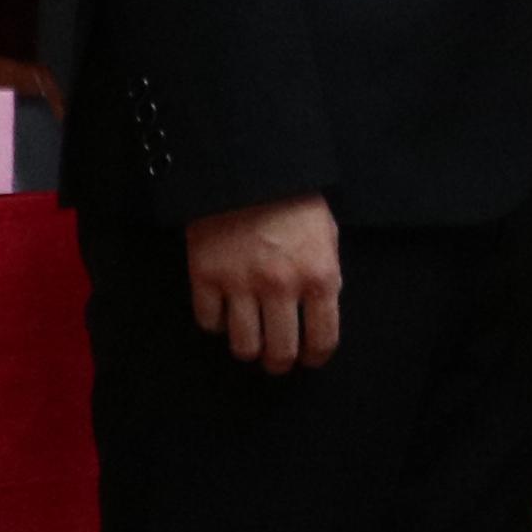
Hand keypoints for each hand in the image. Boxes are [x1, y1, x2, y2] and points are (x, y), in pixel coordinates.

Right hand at [185, 194, 341, 371]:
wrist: (248, 169)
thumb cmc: (294, 201)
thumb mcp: (326, 237)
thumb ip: (325, 277)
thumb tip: (320, 314)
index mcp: (319, 276)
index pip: (323, 339)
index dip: (316, 357)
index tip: (310, 360)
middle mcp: (281, 287)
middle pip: (280, 352)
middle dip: (281, 363)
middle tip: (277, 360)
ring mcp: (240, 283)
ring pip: (243, 346)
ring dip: (248, 349)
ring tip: (251, 343)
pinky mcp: (205, 276)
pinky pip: (208, 322)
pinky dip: (216, 324)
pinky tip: (224, 313)